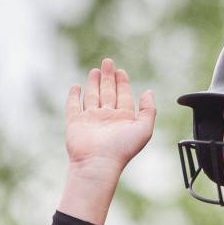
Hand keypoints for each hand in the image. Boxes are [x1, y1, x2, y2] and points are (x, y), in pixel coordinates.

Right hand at [64, 58, 155, 172]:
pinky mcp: (75, 122)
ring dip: (94, 83)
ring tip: (95, 70)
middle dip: (108, 77)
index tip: (121, 71)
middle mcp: (107, 118)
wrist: (98, 163)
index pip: (123, 96)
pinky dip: (74, 96)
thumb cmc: (122, 149)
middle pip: (108, 92)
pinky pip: (74, 106)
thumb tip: (149, 92)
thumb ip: (149, 110)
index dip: (123, 83)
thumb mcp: (144, 129)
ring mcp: (91, 119)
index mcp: (123, 119)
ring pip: (92, 96)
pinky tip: (77, 87)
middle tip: (108, 62)